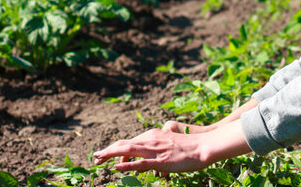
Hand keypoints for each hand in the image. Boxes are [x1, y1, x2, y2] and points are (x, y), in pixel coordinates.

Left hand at [93, 120, 250, 173]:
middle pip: (124, 144)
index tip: (104, 154)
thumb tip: (149, 164)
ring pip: (127, 150)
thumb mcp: (169, 145)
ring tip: (98, 159)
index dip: (114, 148)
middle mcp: (150, 139)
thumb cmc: (190, 147)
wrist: (204, 145)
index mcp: (152, 135)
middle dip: (108, 150)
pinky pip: (140, 162)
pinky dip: (127, 163)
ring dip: (111, 154)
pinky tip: (116, 165)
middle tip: (96, 158)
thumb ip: (157, 151)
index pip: (129, 142)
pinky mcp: (160, 159)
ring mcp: (154, 149)